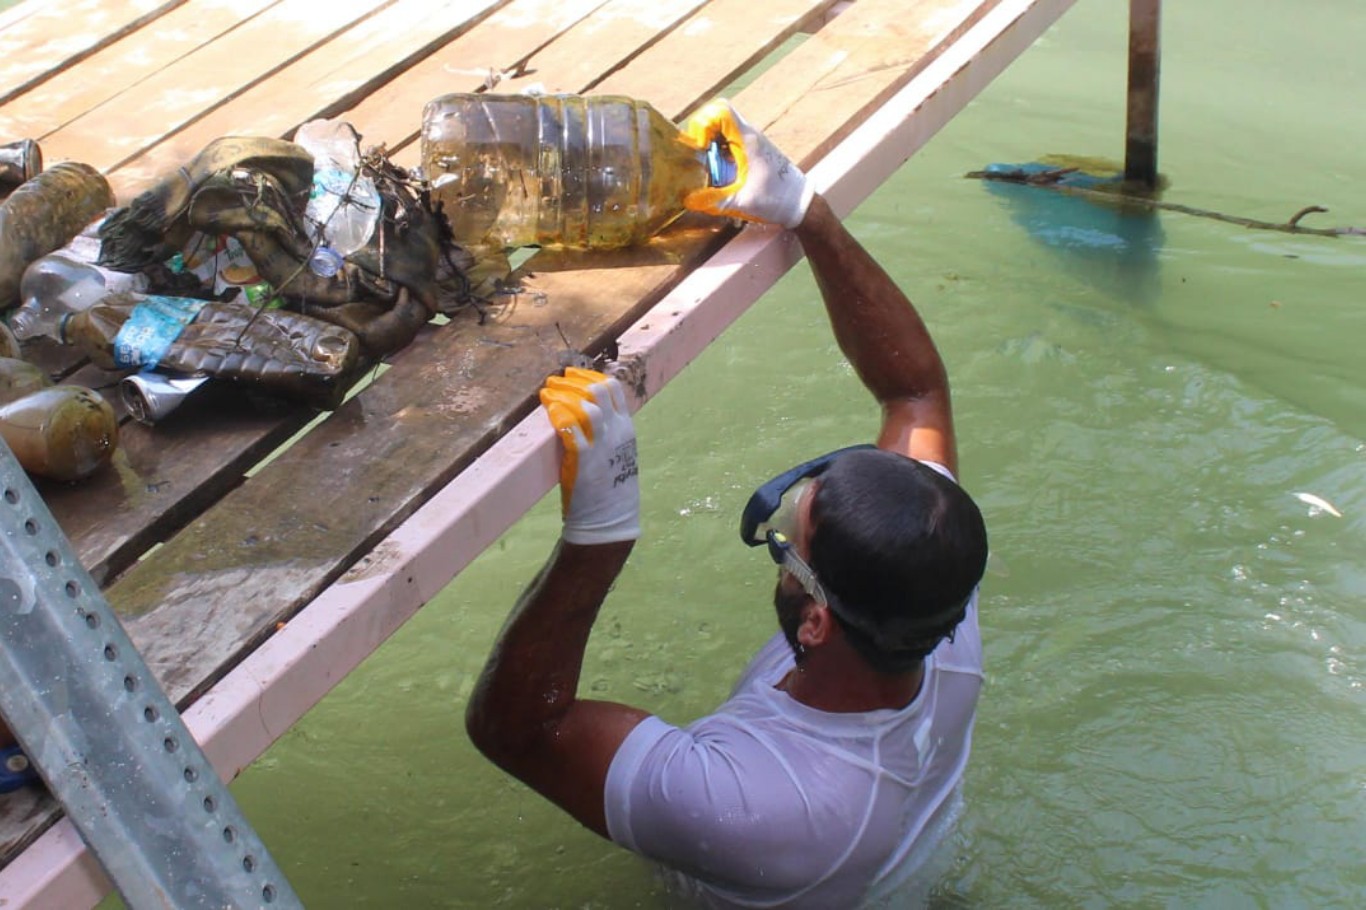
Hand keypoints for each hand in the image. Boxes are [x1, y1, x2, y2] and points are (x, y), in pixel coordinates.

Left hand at [539, 368, 639, 544]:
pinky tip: (548, 409)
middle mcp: (617, 432)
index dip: (590, 376)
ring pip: (584, 406)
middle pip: (597, 391)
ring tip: (547, 392)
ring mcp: (602, 445)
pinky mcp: (584, 459)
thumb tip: (586, 411)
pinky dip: (558, 413)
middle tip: (556, 380)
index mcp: (626, 428)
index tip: (573, 374)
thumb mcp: (617, 453)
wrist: (609, 519)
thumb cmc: (610, 488)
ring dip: (563, 394)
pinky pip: (570, 427)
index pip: (613, 389)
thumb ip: (607, 432)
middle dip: (574, 381)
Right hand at [682, 98, 813, 228]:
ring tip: (708, 165)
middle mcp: (750, 135)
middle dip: (702, 132)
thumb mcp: (743, 203)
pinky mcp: (751, 150)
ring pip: (722, 127)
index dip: (704, 123)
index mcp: (749, 140)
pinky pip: (729, 140)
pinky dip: (718, 150)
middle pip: (717, 115)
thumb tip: (689, 199)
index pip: (721, 111)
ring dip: (710, 142)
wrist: (800, 203)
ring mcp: (751, 141)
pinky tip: (719, 171)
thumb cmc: (777, 201)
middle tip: (699, 155)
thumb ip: (715, 201)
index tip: (701, 147)